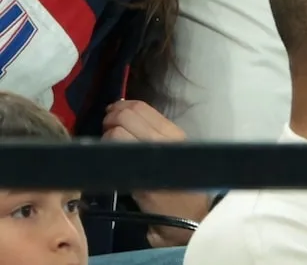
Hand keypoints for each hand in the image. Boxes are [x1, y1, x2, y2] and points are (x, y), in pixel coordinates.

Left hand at [102, 101, 209, 246]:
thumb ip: (152, 132)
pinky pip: (113, 153)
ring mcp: (151, 155)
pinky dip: (104, 153)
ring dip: (105, 137)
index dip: (120, 107)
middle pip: (125, 115)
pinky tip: (108, 161)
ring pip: (116, 132)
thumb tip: (123, 112)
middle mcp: (164, 139)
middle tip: (107, 130)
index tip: (113, 115)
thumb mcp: (175, 151)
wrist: (187, 215)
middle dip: (110, 119)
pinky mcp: (137, 173)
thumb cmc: (180, 184)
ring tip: (108, 148)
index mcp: (173, 132)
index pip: (139, 106)